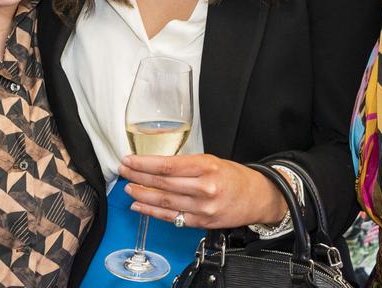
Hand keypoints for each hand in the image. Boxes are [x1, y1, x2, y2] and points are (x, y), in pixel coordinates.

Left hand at [119, 153, 287, 229]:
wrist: (258, 197)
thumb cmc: (234, 177)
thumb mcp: (212, 161)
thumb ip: (187, 165)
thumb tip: (156, 165)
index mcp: (206, 166)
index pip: (168, 166)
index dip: (144, 164)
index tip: (129, 160)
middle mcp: (204, 188)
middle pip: (162, 183)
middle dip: (138, 177)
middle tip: (123, 171)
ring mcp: (202, 208)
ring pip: (164, 201)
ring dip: (141, 195)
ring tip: (128, 188)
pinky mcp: (201, 222)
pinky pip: (171, 217)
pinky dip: (152, 212)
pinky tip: (140, 206)